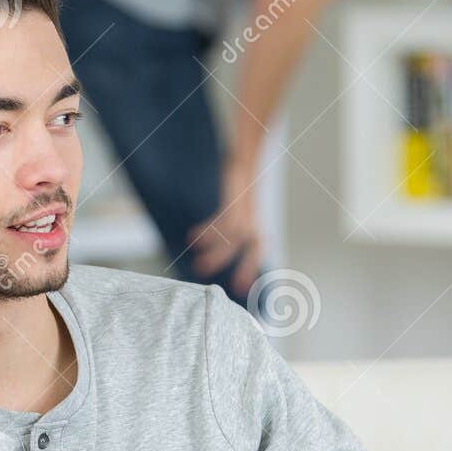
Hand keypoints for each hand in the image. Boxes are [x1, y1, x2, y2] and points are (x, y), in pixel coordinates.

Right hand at [186, 163, 261, 297]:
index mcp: (256, 224)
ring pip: (233, 237)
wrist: (244, 161)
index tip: (244, 289)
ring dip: (216, 254)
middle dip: (248, 267)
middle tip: (238, 289)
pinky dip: (207, 231)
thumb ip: (234, 224)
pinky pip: (222, 221)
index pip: (259, 249)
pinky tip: (192, 238)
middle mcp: (253, 220)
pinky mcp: (234, 201)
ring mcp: (245, 211)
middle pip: (256, 247)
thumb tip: (223, 240)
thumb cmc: (239, 187)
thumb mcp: (240, 207)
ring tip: (199, 267)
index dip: (253, 268)